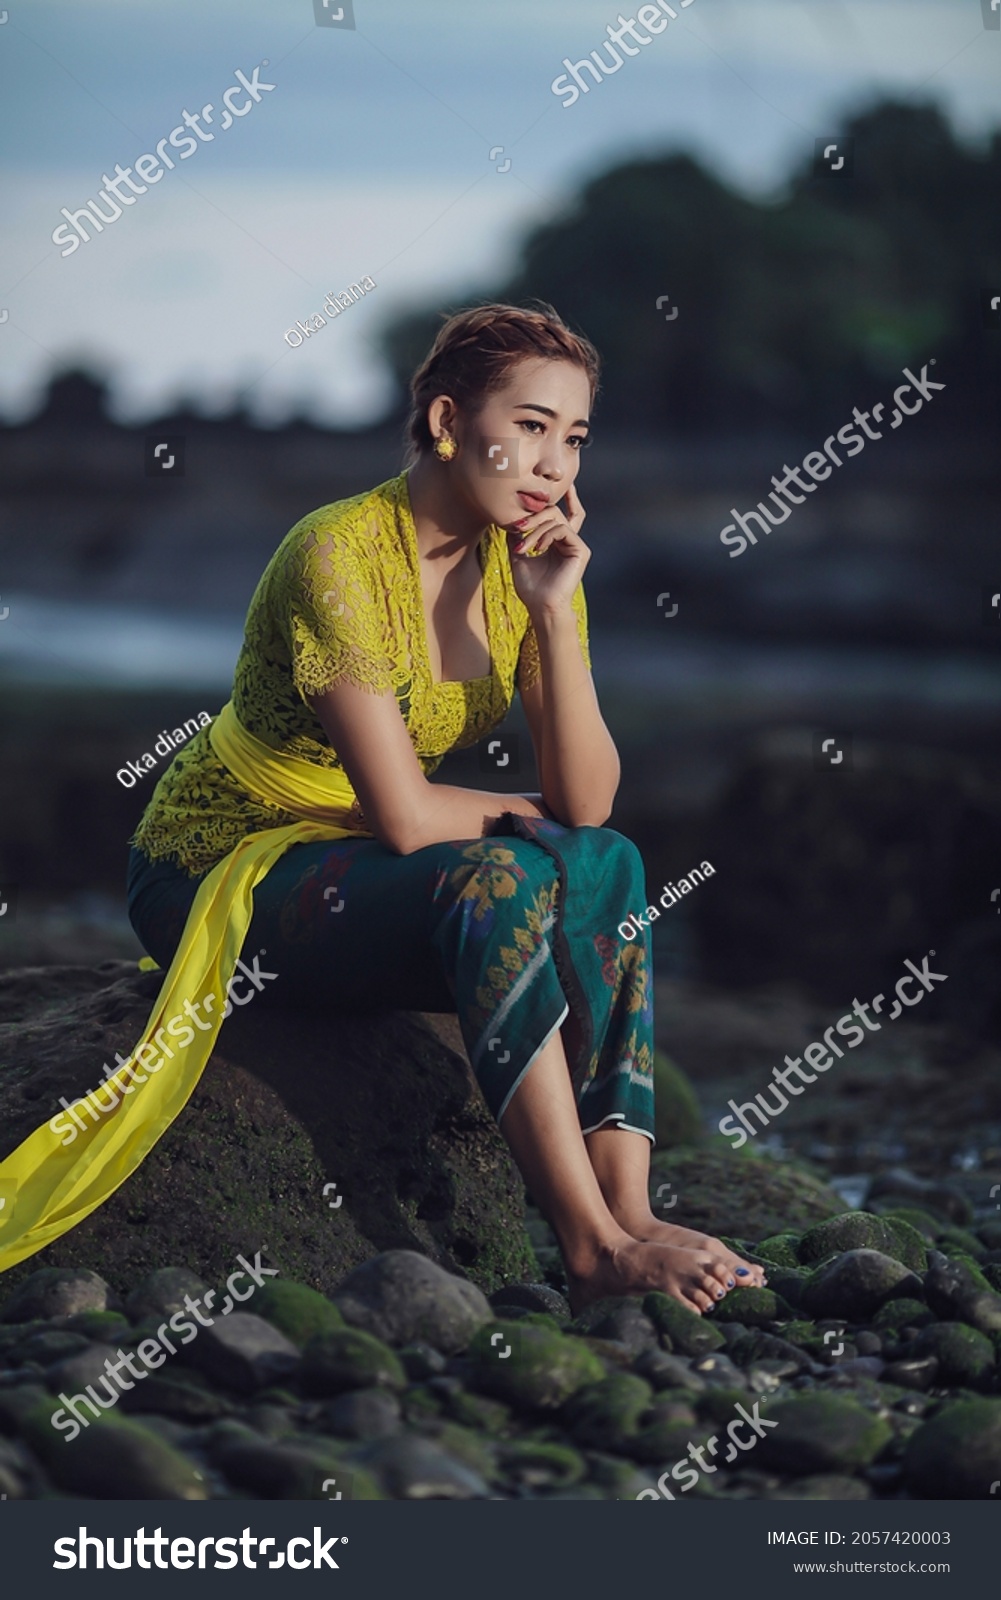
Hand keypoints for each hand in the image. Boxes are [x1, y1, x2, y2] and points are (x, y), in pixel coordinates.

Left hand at [505, 483, 589, 616]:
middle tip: (519, 526)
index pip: (564, 513)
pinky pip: (563, 530)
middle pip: (555, 512)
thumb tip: (510, 517)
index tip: (563, 482)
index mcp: (558, 541)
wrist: (540, 606)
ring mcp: (576, 545)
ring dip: (535, 530)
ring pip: (557, 520)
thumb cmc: (530, 587)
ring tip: (524, 547)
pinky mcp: (581, 550)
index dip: (566, 497)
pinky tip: (537, 548)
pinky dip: (546, 535)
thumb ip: (518, 534)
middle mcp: (569, 541)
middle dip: (535, 515)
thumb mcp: (518, 554)